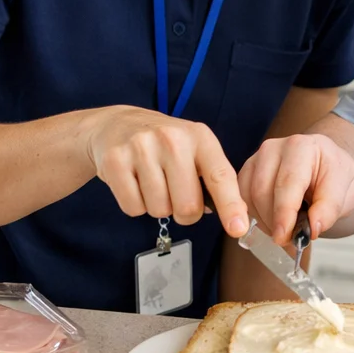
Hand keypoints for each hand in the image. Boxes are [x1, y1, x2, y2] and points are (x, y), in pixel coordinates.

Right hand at [87, 105, 247, 234]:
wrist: (120, 124)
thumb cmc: (165, 145)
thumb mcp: (195, 150)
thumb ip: (213, 179)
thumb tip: (232, 217)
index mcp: (200, 137)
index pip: (220, 176)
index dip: (231, 206)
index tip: (238, 229)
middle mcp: (173, 139)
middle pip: (187, 206)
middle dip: (184, 212)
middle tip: (176, 193)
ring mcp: (142, 148)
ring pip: (159, 210)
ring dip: (158, 206)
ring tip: (152, 181)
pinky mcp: (115, 161)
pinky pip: (133, 208)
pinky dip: (135, 205)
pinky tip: (134, 182)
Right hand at [237, 133, 353, 244]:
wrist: (326, 167)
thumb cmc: (334, 176)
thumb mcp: (346, 191)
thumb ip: (330, 208)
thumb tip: (312, 228)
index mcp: (303, 147)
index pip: (288, 183)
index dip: (284, 213)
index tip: (283, 236)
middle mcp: (276, 147)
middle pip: (263, 190)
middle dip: (274, 221)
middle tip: (288, 241)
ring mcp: (258, 158)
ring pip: (249, 196)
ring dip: (264, 221)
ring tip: (284, 231)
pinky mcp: (248, 170)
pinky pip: (242, 198)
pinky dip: (253, 216)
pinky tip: (271, 223)